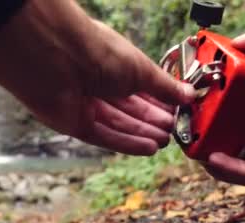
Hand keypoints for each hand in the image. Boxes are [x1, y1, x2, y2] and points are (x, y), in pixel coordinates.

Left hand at [0, 0, 193, 155]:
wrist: (57, 59)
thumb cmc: (97, 51)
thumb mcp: (141, 69)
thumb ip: (164, 86)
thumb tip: (188, 95)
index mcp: (112, 64)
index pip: (139, 87)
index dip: (158, 100)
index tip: (178, 112)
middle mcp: (97, 83)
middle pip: (128, 108)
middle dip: (151, 120)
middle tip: (174, 131)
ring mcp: (84, 104)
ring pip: (118, 124)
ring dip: (142, 134)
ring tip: (165, 142)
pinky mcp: (74, 123)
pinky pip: (104, 136)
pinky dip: (126, 143)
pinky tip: (148, 148)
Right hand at [205, 17, 244, 186]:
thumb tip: (234, 40)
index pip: (243, 112)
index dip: (221, 111)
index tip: (200, 105)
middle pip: (239, 138)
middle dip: (213, 136)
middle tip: (190, 131)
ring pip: (243, 162)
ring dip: (217, 156)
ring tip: (195, 148)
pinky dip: (233, 169)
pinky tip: (213, 158)